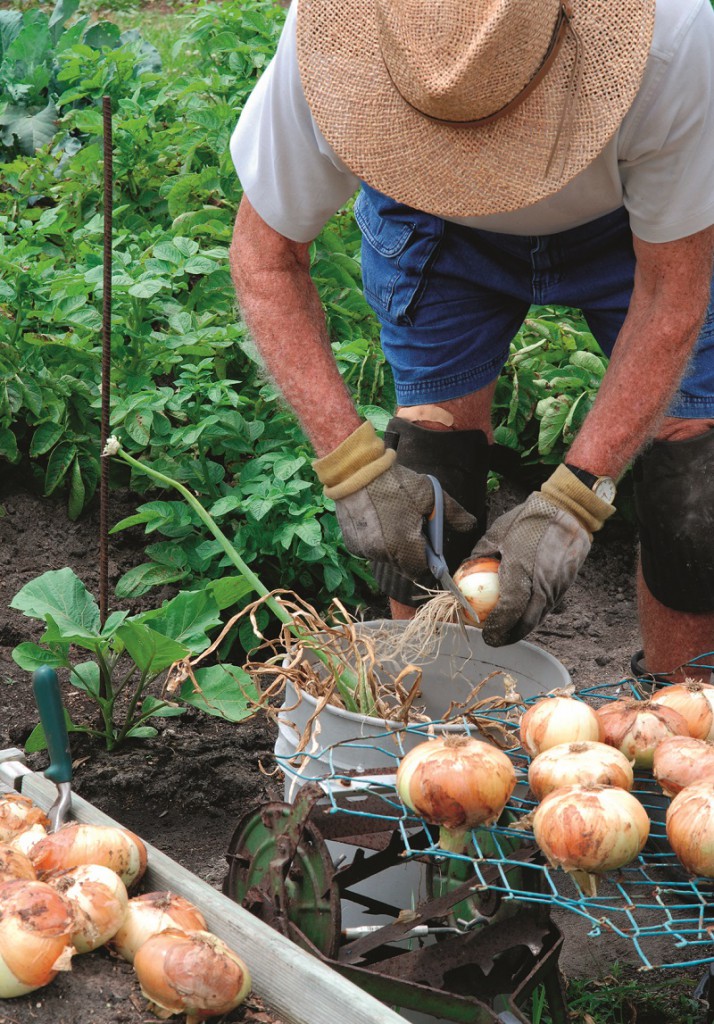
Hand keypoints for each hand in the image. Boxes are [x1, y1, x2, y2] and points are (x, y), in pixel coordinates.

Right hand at [314, 422, 475, 578]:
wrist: (356, 471)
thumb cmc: (395, 482)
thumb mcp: (430, 494)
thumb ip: (453, 514)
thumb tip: (471, 526)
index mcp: (404, 544)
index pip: (420, 571)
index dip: (428, 563)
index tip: (430, 550)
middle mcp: (383, 553)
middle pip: (403, 566)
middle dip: (411, 553)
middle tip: (412, 528)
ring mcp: (365, 550)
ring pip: (387, 558)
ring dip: (394, 548)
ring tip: (395, 521)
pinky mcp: (352, 545)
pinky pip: (371, 551)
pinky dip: (377, 543)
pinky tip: (378, 522)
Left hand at [469, 465, 614, 645]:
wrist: (569, 510)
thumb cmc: (531, 518)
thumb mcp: (498, 532)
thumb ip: (480, 553)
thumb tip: (465, 569)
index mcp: (521, 570)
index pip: (509, 610)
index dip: (497, 627)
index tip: (486, 634)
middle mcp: (542, 583)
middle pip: (527, 622)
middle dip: (510, 635)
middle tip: (495, 639)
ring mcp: (557, 586)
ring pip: (540, 616)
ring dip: (523, 626)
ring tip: (507, 629)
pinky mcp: (566, 584)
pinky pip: (549, 605)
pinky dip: (535, 613)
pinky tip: (524, 612)